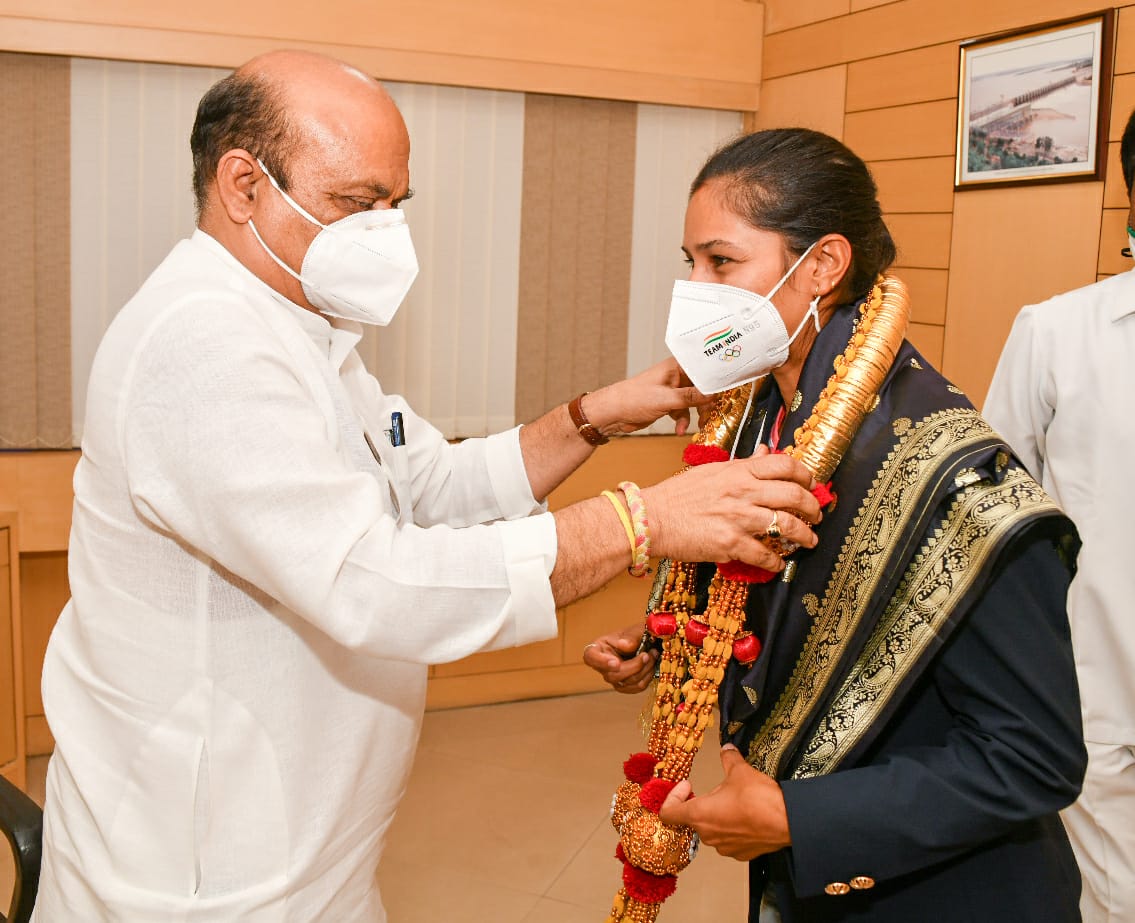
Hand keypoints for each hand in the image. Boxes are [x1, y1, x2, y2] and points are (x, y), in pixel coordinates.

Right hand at [582, 623, 656, 692]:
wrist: (649, 641)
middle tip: (647, 654)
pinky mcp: (625, 686)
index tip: (616, 662)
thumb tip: (625, 645)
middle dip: (633, 666)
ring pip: (625, 683)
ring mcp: (613, 677)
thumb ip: (630, 637)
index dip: (601, 662)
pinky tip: (651, 665)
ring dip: (644, 670)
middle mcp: (603, 665)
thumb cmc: (637, 634)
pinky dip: (647, 677)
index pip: (590, 657)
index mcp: (599, 648)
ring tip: (653, 655)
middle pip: (611, 675)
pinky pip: (635, 688)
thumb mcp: (634, 630)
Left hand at [584, 358, 707, 436]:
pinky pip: (683, 411)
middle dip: (707, 402)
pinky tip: (680, 430)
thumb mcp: (667, 399)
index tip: (728, 389)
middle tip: (713, 414)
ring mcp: (672, 390)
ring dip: (697, 414)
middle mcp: (676, 376)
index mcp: (676, 366)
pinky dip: (683, 420)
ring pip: (694, 401)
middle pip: (702, 387)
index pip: (703, 368)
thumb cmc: (633, 398)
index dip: (716, 378)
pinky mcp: (667, 403)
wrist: (613, 414)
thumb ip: (691, 397)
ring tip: (700, 425)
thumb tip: (712, 394)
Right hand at [642, 446, 821, 571]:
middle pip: (794, 494)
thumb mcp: (712, 471)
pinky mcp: (730, 543)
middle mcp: (743, 492)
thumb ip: (742, 465)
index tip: (811, 484)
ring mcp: (738, 518)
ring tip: (809, 541)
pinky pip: (764, 554)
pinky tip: (778, 563)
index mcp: (738, 471)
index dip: (806, 474)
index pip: (785, 465)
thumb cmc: (678, 495)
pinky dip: (776, 561)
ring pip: (787, 525)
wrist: (653, 519)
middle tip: (817, 515)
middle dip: (813, 507)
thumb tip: (764, 454)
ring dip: (805, 536)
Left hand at [658, 745, 790, 860]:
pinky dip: (733, 829)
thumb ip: (728, 759)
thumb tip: (727, 750)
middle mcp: (708, 835)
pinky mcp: (741, 854)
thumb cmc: (759, 799)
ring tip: (734, 802)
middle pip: (692, 820)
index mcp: (699, 814)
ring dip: (717, 816)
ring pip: (712, 830)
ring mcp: (724, 847)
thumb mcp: (739, 771)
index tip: (687, 785)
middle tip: (717, 790)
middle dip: (701, 803)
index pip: (668, 813)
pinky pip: (729, 840)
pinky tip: (746, 816)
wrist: (787, 821)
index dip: (673, 797)